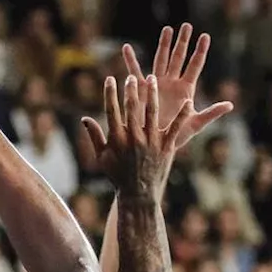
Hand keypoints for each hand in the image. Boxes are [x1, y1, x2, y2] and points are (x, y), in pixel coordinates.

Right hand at [83, 73, 185, 202]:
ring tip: (152, 78)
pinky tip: (187, 103)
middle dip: (132, 90)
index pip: (112, 110)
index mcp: (117, 139)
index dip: (111, 93)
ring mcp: (151, 141)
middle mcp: (134, 137)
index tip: (111, 79)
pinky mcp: (165, 147)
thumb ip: (94, 136)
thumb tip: (84, 119)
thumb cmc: (118, 176)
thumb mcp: (102, 158)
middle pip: (132, 107)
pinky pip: (175, 128)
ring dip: (152, 94)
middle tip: (132, 77)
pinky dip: (182, 116)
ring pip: (152, 112)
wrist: (137, 195)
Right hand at [121, 23, 232, 153]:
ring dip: (163, 45)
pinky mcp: (141, 90)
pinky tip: (126, 48)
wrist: (154, 147)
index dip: (200, 51)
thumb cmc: (175, 138)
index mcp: (185, 90)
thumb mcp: (194, 125)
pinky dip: (130, 61)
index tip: (205, 36)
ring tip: (167, 29)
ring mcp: (156, 85)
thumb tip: (230, 105)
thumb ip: (211, 114)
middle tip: (187, 26)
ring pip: (160, 60)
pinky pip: (134, 73)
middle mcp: (172, 84)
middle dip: (182, 42)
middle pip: (178, 58)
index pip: (195, 66)